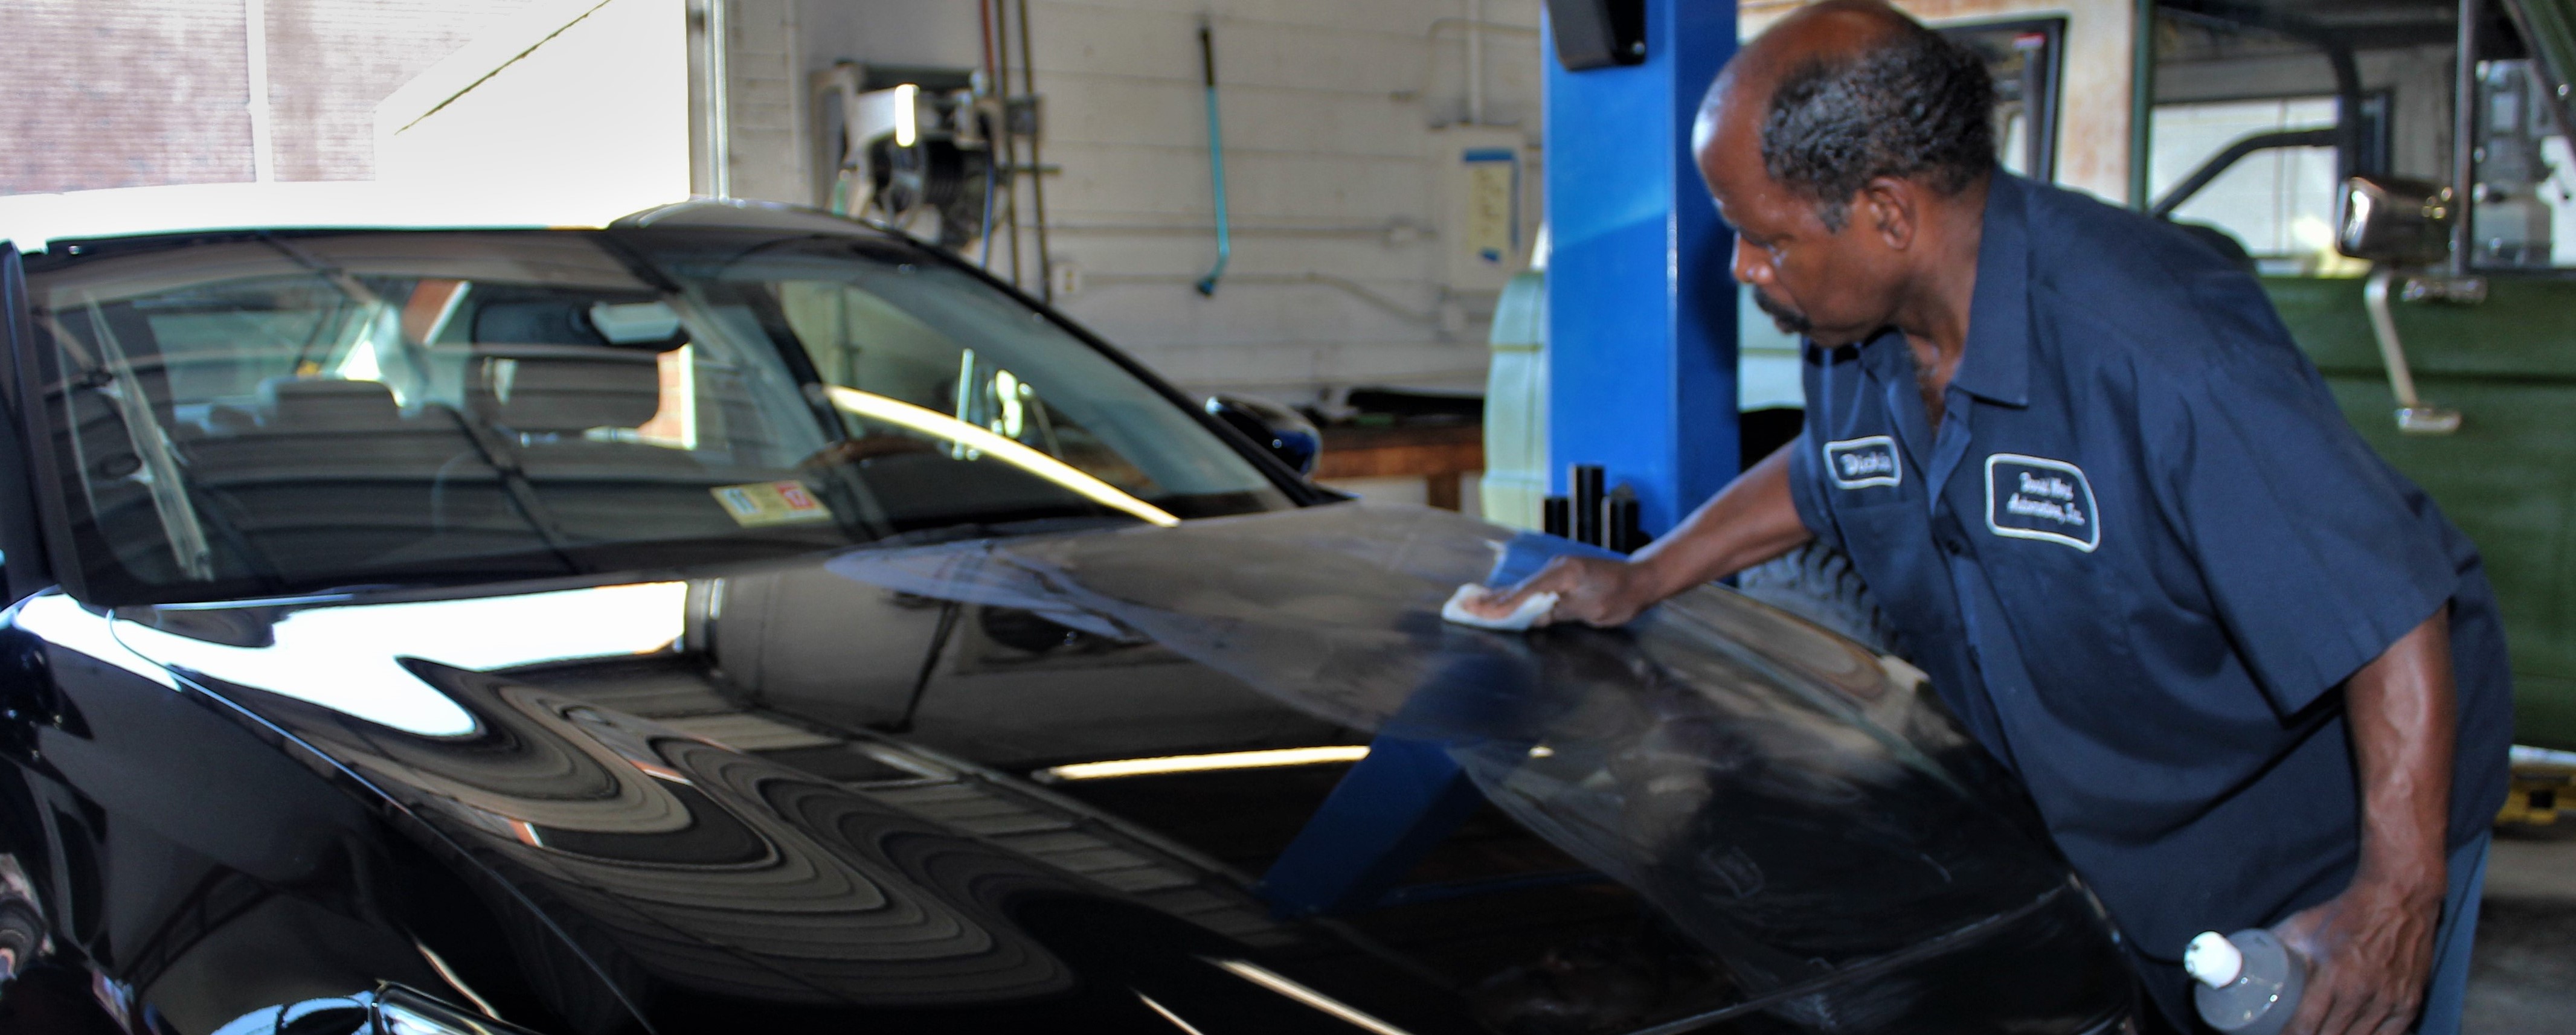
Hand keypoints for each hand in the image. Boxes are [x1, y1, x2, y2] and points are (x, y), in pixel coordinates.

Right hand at [1458, 556, 1663, 627]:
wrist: (1640, 579)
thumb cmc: (1622, 596)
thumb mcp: (1594, 608)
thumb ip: (1561, 611)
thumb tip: (1535, 617)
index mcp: (1563, 573)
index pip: (1526, 594)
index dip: (1502, 606)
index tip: (1479, 614)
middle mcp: (1555, 569)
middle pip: (1516, 588)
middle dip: (1487, 599)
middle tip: (1459, 604)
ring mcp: (1555, 572)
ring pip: (1520, 589)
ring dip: (1495, 599)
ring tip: (1467, 602)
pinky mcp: (1558, 578)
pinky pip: (1530, 591)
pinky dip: (1512, 599)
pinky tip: (1496, 603)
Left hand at [2275, 874, 2442, 1034]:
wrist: (2397, 901)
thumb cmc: (2345, 914)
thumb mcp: (2303, 927)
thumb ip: (2275, 946)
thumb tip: (2245, 961)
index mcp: (2333, 974)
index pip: (2305, 1025)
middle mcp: (2362, 992)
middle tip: (2298, 1034)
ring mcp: (2389, 1001)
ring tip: (2320, 1033)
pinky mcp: (2410, 1003)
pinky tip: (2352, 1033)